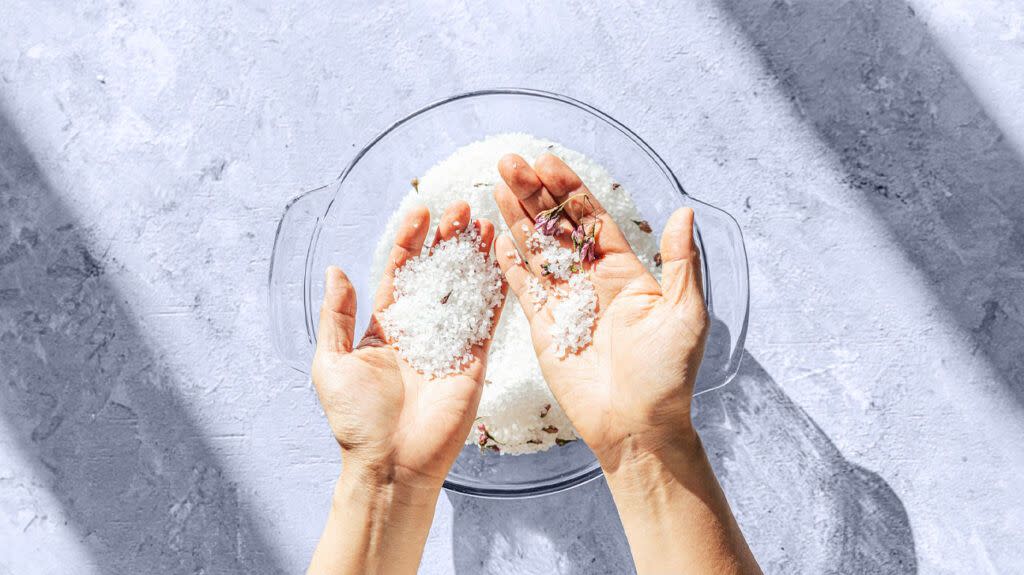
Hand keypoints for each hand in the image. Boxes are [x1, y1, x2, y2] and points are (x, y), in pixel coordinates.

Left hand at [311, 201, 504, 490]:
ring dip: (473, 253)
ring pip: (465, 286)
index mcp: (385, 328)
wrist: (392, 463)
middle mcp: (420, 331)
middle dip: (447, 239)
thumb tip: (336, 270)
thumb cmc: (356, 420)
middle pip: (437, 273)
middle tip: (458, 207)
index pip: (400, 273)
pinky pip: (487, 315)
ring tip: (481, 219)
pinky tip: (501, 254)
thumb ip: (337, 315)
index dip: (410, 242)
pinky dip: (496, 284)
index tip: (419, 211)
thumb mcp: (331, 362)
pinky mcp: (475, 358)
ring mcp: (450, 342)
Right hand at [492, 153, 707, 468]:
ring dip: (517, 218)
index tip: (547, 161)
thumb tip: (685, 212)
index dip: (568, 190)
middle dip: (533, 193)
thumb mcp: (684, 314)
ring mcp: (566, 303)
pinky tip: (498, 236)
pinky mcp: (544, 328)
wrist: (638, 427)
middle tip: (510, 162)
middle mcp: (592, 281)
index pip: (590, 219)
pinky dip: (510, 264)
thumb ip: (681, 262)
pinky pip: (523, 289)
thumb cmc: (668, 375)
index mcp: (625, 272)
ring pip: (536, 250)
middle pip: (556, 227)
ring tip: (496, 185)